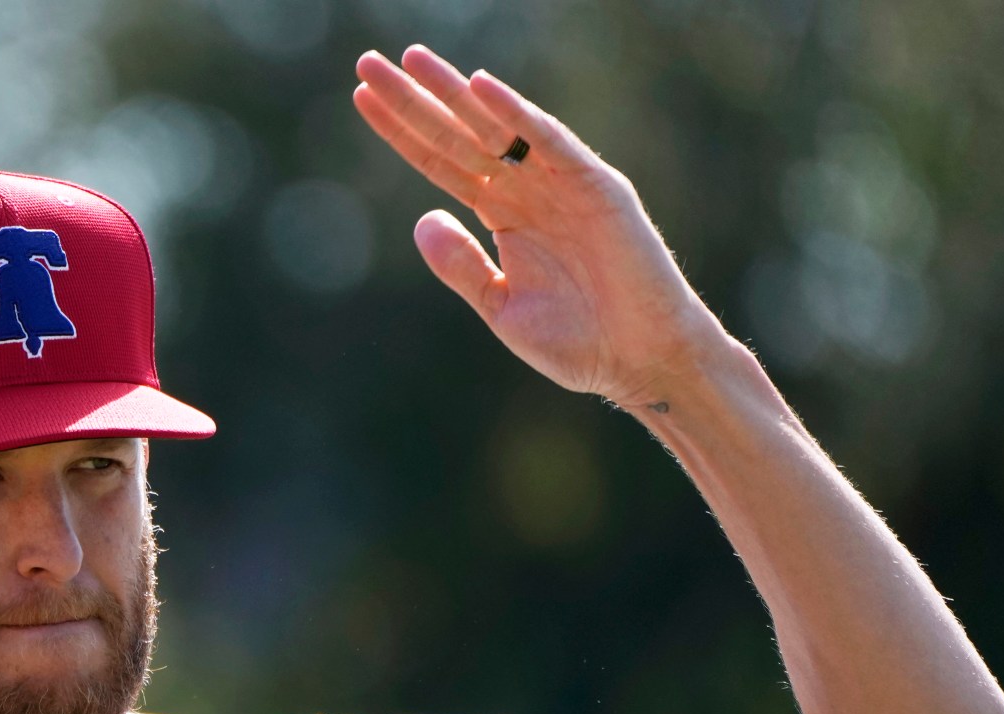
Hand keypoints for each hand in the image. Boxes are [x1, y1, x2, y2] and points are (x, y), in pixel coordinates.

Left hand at [353, 46, 726, 407]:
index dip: (403, 131)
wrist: (641, 362)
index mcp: (504, 214)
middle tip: (367, 64)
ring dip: (454, 93)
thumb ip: (462, 266)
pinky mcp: (596, 186)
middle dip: (414, 100)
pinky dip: (517, 114)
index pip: (442, 161)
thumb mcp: (501, 306)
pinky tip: (479, 88)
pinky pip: (550, 142)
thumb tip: (421, 221)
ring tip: (410, 61)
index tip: (361, 99)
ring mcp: (562, 183)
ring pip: (497, 128)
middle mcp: (528, 189)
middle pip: (459, 135)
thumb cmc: (579, 341)